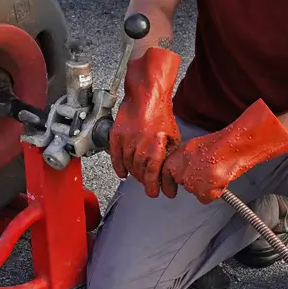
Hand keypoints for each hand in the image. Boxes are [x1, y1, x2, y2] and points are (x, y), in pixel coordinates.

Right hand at [109, 48, 181, 196]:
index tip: (156, 194)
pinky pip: (114, 157)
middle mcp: (139, 147)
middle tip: (149, 186)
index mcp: (155, 148)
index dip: (154, 187)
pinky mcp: (116, 136)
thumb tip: (170, 171)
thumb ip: (169, 154)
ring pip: (127, 166)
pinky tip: (122, 173)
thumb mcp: (173, 135)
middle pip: (139, 172)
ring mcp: (126, 141)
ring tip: (139, 176)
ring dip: (133, 174)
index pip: (152, 175)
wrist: (146, 95)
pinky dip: (118, 167)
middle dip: (145, 181)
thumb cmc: (161, 113)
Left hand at [162, 99, 287, 203]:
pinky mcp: (204, 192)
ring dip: (206, 187)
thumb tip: (186, 168)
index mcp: (178, 156)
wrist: (235, 145)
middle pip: (185, 184)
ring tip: (217, 173)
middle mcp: (182, 170)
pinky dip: (215, 193)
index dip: (169, 183)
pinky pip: (207, 198)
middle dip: (195, 182)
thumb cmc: (221, 144)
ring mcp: (193, 182)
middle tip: (208, 173)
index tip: (171, 191)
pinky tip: (221, 180)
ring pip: (197, 191)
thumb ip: (187, 160)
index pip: (166, 173)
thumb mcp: (196, 147)